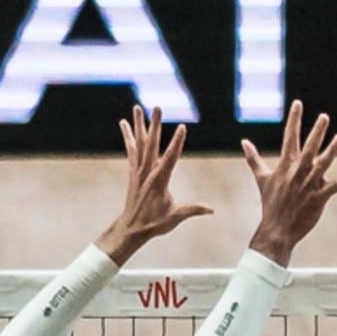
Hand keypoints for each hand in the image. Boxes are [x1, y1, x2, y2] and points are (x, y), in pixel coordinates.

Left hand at [97, 104, 211, 262]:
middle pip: (152, 143)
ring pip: (139, 143)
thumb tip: (212, 209)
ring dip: (139, 124)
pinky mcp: (133, 171)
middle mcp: (147, 172)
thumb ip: (193, 210)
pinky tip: (124, 123)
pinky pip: (131, 149)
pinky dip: (128, 136)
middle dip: (155, 125)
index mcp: (159, 181)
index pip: (171, 158)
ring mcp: (138, 170)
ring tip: (137, 107)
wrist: (131, 228)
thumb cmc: (154, 224)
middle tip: (157, 107)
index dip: (177, 142)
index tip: (182, 127)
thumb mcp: (175, 217)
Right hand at [239, 102, 336, 264]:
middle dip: (316, 132)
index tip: (298, 103)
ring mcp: (308, 185)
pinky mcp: (318, 198)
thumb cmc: (270, 204)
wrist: (276, 230)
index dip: (294, 120)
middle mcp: (297, 173)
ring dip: (331, 151)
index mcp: (285, 166)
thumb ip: (253, 158)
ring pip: (322, 165)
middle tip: (324, 117)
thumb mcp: (261, 178)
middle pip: (308, 148)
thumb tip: (243, 142)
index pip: (289, 137)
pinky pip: (334, 187)